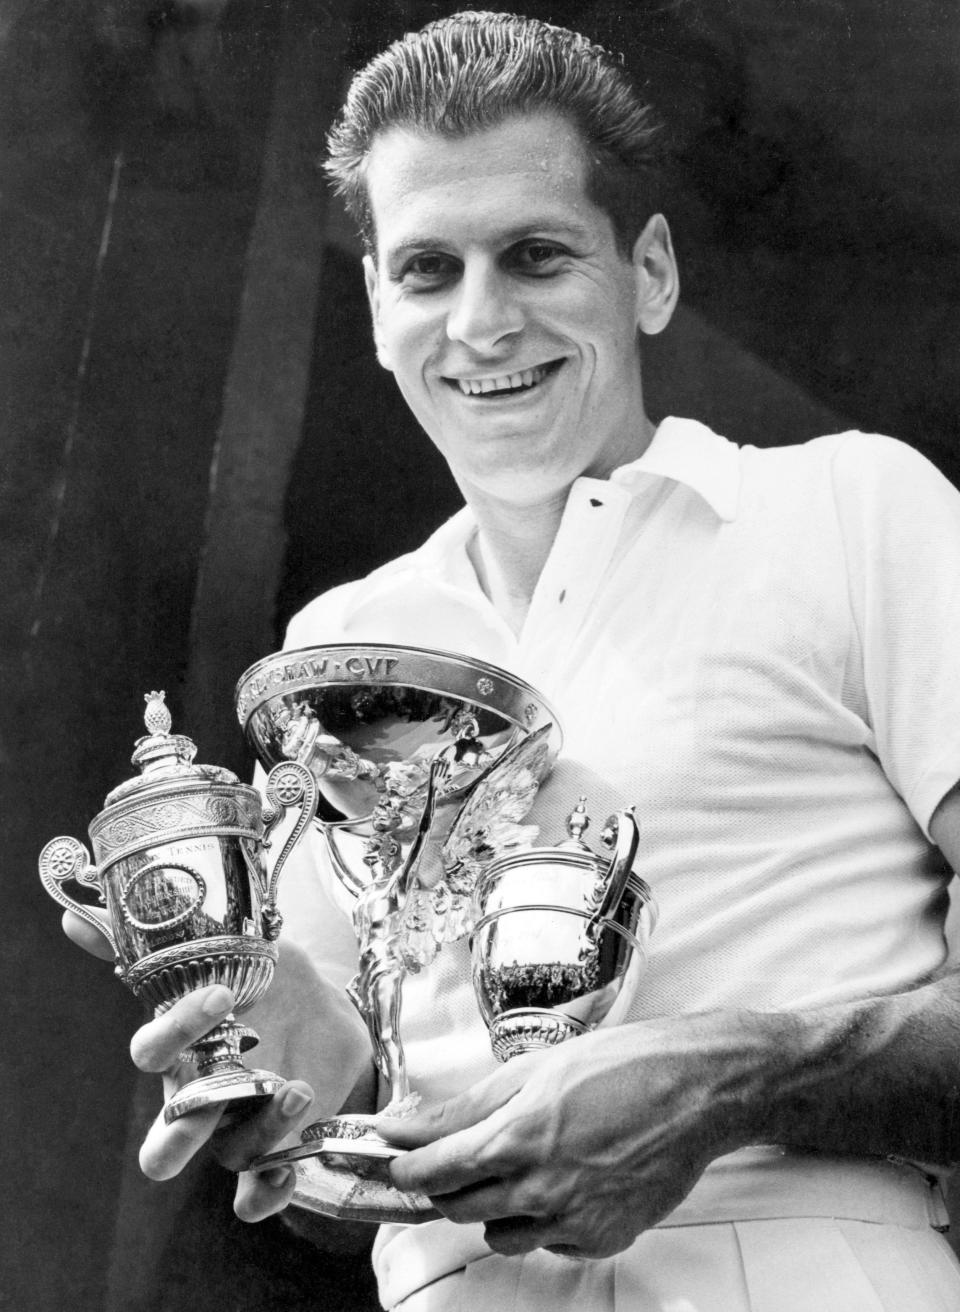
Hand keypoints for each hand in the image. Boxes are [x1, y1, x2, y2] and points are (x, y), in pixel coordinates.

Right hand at [62, 909, 371, 1221]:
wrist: (325, 1016)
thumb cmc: (265, 984)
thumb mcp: (229, 949)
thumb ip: (166, 939)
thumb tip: (78, 919)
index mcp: (183, 1051)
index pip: (151, 1053)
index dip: (176, 1030)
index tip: (220, 994)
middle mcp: (201, 1097)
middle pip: (163, 1144)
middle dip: (180, 1136)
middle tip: (221, 1094)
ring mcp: (236, 1128)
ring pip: (227, 1159)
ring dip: (262, 1132)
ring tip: (297, 1089)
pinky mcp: (274, 1149)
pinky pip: (255, 1197)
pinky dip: (267, 1194)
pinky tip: (289, 1166)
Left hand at [378, 1018, 751, 1258]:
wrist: (696, 1091)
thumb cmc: (620, 1067)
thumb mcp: (531, 1071)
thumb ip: (461, 1107)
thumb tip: (401, 1124)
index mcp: (517, 1137)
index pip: (435, 1171)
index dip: (407, 1168)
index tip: (397, 1161)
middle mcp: (540, 1189)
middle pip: (459, 1208)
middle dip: (448, 1184)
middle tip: (463, 1155)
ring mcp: (572, 1220)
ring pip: (500, 1233)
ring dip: (496, 1205)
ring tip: (524, 1162)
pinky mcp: (602, 1240)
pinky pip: (549, 1243)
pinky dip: (544, 1219)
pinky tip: (566, 1180)